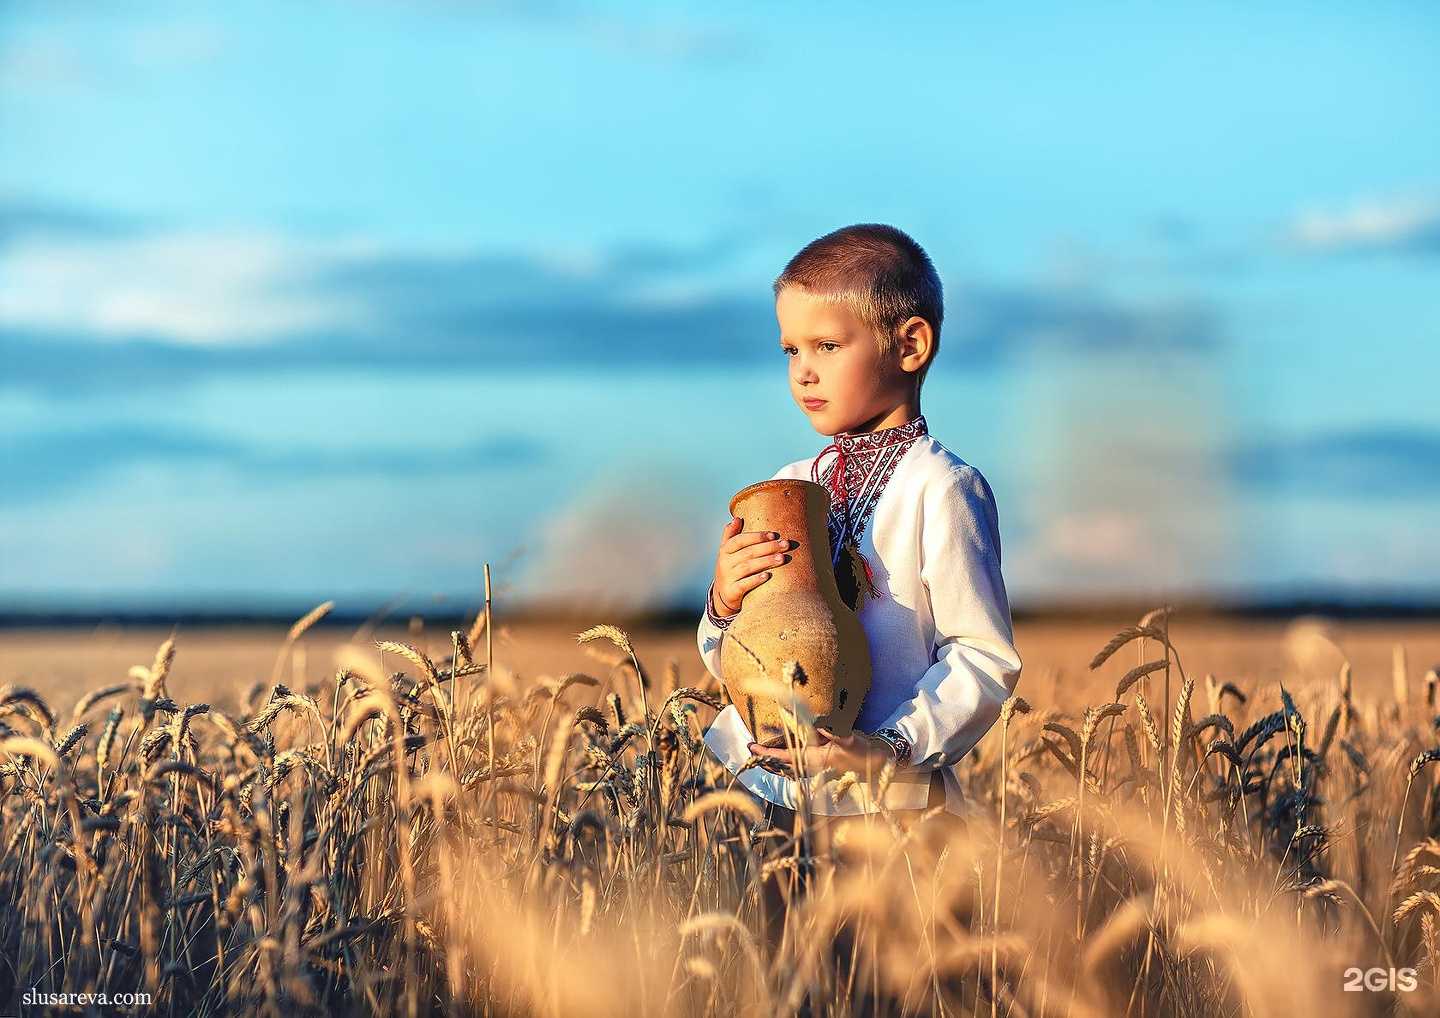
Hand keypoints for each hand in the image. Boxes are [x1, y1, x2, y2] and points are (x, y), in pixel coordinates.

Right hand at [712, 516, 792, 616]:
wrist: (722, 594)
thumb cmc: (730, 568)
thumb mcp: (727, 552)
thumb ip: (731, 535)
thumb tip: (737, 518)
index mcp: (725, 551)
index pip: (740, 540)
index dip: (756, 536)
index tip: (773, 535)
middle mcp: (724, 563)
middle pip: (748, 553)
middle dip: (768, 548)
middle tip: (786, 545)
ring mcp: (728, 577)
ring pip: (748, 567)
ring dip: (766, 561)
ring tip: (782, 558)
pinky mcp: (732, 591)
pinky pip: (744, 584)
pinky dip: (755, 579)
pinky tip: (767, 575)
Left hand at [746, 726, 896, 777]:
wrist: (874, 757)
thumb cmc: (860, 751)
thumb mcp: (849, 740)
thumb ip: (835, 733)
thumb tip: (820, 725)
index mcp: (815, 758)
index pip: (786, 755)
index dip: (768, 752)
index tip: (752, 747)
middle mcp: (812, 759)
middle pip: (784, 757)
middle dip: (767, 753)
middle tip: (750, 746)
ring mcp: (815, 756)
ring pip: (791, 753)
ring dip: (778, 749)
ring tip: (762, 742)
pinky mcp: (820, 751)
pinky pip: (801, 748)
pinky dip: (791, 744)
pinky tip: (788, 736)